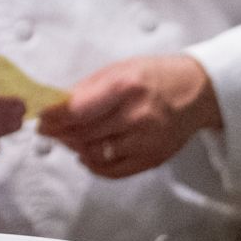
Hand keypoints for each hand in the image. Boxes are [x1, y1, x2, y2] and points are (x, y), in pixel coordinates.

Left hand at [36, 54, 222, 179]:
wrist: (199, 92)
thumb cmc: (156, 76)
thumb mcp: (119, 69)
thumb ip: (87, 90)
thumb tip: (56, 107)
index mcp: (126, 87)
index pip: (77, 111)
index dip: (53, 118)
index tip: (41, 118)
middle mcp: (137, 117)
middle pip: (83, 134)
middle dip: (59, 133)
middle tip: (48, 129)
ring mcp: (147, 142)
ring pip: (95, 154)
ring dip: (75, 147)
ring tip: (68, 138)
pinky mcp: (153, 159)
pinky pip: (114, 171)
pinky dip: (94, 164)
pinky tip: (87, 154)